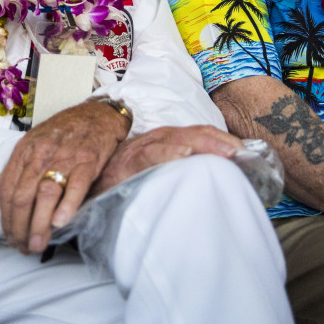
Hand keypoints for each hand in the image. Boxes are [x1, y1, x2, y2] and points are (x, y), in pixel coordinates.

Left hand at [0, 100, 127, 252]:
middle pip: (23, 196)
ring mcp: (64, 158)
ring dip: (39, 224)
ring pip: (45, 194)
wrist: (94, 115)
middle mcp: (41, 155)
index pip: (9, 191)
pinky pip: (76, 186)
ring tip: (37, 244)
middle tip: (22, 247)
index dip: (7, 219)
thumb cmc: (61, 133)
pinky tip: (60, 223)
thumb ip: (10, 173)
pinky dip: (67, 206)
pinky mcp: (88, 161)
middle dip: (20, 227)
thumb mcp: (30, 146)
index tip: (10, 237)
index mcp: (24, 152)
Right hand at [89, 125, 243, 195]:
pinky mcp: (125, 163)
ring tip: (223, 150)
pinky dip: (167, 152)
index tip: (242, 151)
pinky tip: (185, 154)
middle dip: (216, 139)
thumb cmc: (119, 186)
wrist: (81, 190)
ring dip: (200, 142)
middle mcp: (151, 141)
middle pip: (189, 133)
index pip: (193, 134)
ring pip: (172, 138)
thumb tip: (209, 185)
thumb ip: (173, 177)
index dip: (218, 138)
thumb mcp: (151, 179)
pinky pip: (148, 154)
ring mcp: (137, 150)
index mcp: (160, 143)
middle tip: (239, 151)